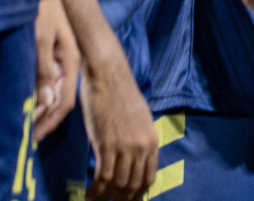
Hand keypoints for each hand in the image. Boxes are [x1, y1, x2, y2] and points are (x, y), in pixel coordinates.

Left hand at [32, 0, 77, 139]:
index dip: (49, 121)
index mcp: (70, 61)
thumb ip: (43, 70)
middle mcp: (66, 65)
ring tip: (25, 123)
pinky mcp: (49, 57)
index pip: (64, 102)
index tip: (34, 137)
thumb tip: (46, 101)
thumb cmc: (42, 11)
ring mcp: (58, 61)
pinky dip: (36, 95)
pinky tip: (27, 101)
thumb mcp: (39, 40)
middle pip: (59, 100)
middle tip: (25, 135)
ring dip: (39, 109)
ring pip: (51, 93)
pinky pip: (45, 82)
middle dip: (43, 119)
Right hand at [79, 48, 157, 200]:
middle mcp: (141, 146)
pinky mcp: (106, 144)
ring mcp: (125, 146)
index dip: (138, 194)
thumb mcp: (140, 119)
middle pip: (132, 184)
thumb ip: (139, 140)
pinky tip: (88, 196)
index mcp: (152, 140)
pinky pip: (102, 176)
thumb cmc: (121, 96)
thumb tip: (135, 159)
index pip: (148, 177)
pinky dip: (95, 190)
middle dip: (121, 200)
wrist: (109, 78)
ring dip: (105, 198)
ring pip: (117, 183)